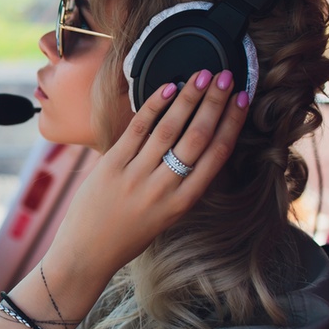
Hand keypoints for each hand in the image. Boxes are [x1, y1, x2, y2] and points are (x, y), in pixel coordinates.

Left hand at [46, 69, 247, 292]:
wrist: (86, 252)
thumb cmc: (126, 235)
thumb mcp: (165, 216)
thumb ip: (180, 185)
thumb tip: (194, 143)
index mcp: (183, 203)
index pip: (217, 155)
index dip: (232, 123)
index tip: (242, 100)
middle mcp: (164, 189)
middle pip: (198, 136)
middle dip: (215, 103)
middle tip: (227, 77)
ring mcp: (137, 176)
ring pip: (170, 128)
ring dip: (189, 97)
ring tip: (202, 75)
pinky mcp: (111, 166)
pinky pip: (137, 129)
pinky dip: (154, 105)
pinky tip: (168, 87)